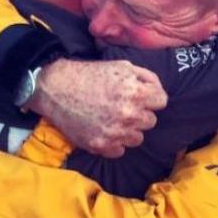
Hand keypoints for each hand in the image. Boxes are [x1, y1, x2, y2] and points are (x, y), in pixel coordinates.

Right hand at [27, 59, 167, 157]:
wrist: (56, 88)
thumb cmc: (90, 74)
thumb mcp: (122, 66)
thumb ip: (146, 78)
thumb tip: (158, 91)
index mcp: (136, 93)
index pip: (161, 102)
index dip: (151, 97)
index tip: (140, 96)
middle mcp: (128, 115)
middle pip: (150, 121)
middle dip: (139, 113)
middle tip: (122, 106)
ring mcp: (115, 133)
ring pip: (137, 138)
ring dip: (129, 130)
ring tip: (112, 118)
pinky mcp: (100, 146)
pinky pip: (120, 150)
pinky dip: (114, 142)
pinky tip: (103, 129)